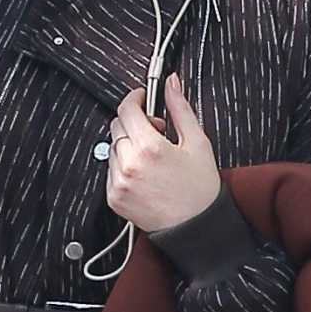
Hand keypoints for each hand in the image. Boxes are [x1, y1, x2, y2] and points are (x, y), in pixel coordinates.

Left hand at [105, 77, 221, 234]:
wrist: (195, 227)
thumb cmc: (200, 189)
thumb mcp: (197, 142)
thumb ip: (180, 108)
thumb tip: (172, 83)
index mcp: (150, 148)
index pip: (127, 109)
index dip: (135, 98)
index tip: (142, 98)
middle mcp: (129, 165)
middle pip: (117, 126)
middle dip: (134, 122)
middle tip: (156, 132)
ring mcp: (119, 182)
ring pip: (113, 147)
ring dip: (128, 144)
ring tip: (152, 157)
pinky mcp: (114, 197)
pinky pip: (110, 170)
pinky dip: (123, 166)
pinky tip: (145, 173)